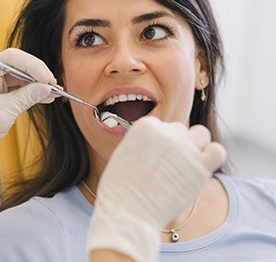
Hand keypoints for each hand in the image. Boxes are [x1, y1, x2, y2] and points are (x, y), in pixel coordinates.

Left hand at [0, 48, 55, 205]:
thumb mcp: (6, 112)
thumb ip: (28, 96)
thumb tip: (47, 88)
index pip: (13, 58)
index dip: (34, 66)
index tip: (48, 79)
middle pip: (17, 65)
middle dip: (36, 75)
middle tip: (53, 86)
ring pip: (17, 76)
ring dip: (35, 84)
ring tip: (52, 93)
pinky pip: (14, 87)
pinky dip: (28, 92)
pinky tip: (42, 97)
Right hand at [87, 116, 225, 261]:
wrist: (128, 212)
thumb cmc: (120, 189)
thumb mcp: (124, 153)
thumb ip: (143, 142)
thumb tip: (158, 144)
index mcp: (146, 126)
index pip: (161, 125)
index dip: (158, 142)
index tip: (154, 157)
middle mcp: (166, 133)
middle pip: (179, 130)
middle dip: (175, 145)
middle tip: (168, 166)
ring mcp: (185, 149)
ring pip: (201, 134)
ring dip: (196, 146)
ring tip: (186, 164)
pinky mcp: (200, 167)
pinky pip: (217, 151)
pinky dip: (212, 156)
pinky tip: (201, 168)